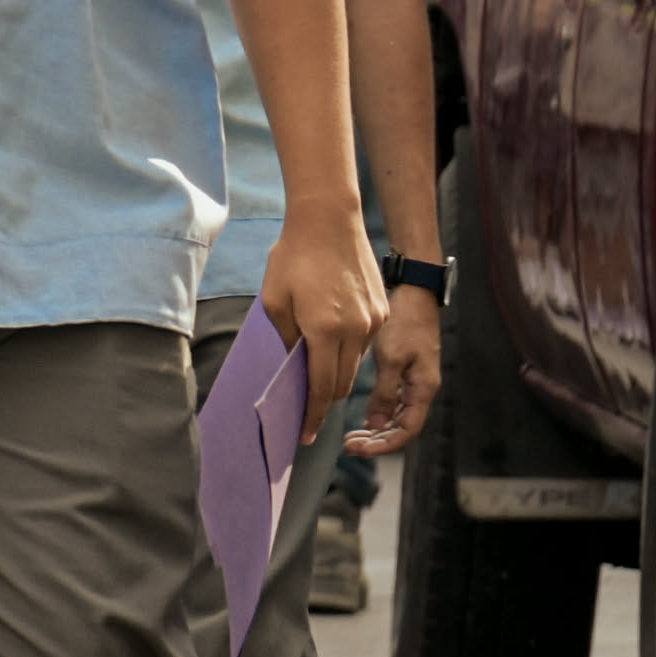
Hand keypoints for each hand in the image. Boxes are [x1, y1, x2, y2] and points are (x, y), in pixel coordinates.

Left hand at [258, 215, 388, 448]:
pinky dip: (347, 351)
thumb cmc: (293, 257)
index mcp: (324, 330)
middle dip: (323, 399)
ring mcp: (373, 321)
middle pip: (341, 382)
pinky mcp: (381, 311)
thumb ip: (283, 338)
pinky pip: (364, 344)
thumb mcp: (274, 299)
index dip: (312, 414)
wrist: (329, 221)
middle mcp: (355, 331)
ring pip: (354, 365)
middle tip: (303, 408)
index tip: (305, 435)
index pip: (321, 387)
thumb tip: (289, 367)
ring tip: (313, 374)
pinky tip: (329, 341)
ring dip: (335, 374)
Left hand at [348, 283, 443, 457]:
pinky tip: (361, 417)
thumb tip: (376, 425)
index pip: (407, 430)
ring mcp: (414, 381)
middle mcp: (422, 389)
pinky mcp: (406, 371)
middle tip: (349, 446)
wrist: (414, 295)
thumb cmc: (405, 323)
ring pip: (396, 417)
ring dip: (376, 429)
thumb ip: (384, 392)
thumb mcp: (391, 358)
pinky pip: (394, 402)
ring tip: (351, 436)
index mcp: (423, 388)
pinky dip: (378, 413)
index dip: (384, 445)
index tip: (359, 449)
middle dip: (377, 441)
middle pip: (401, 427)